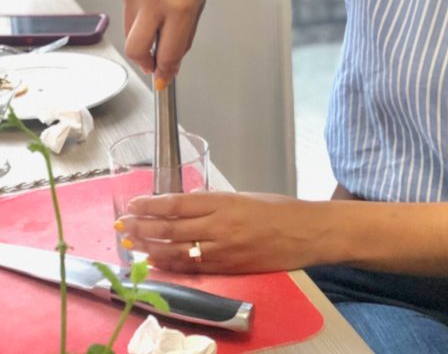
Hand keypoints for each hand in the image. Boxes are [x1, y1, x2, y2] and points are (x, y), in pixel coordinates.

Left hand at [118, 192, 327, 273]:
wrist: (308, 234)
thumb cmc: (282, 210)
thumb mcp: (247, 196)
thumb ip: (216, 200)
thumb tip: (189, 202)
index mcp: (225, 202)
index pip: (178, 204)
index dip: (151, 205)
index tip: (134, 204)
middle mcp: (220, 226)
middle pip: (171, 228)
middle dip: (143, 227)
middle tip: (123, 225)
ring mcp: (223, 250)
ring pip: (176, 250)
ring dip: (150, 247)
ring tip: (131, 243)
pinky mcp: (229, 267)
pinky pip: (192, 267)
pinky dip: (170, 264)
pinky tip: (155, 261)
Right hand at [119, 0, 214, 85]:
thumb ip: (186, 29)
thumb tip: (173, 57)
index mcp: (180, 5)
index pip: (167, 52)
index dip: (165, 71)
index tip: (165, 80)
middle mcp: (154, 0)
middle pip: (137, 49)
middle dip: (145, 63)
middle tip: (156, 65)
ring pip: (131, 32)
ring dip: (144, 39)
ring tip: (159, 32)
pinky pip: (130, 13)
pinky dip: (141, 19)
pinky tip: (154, 6)